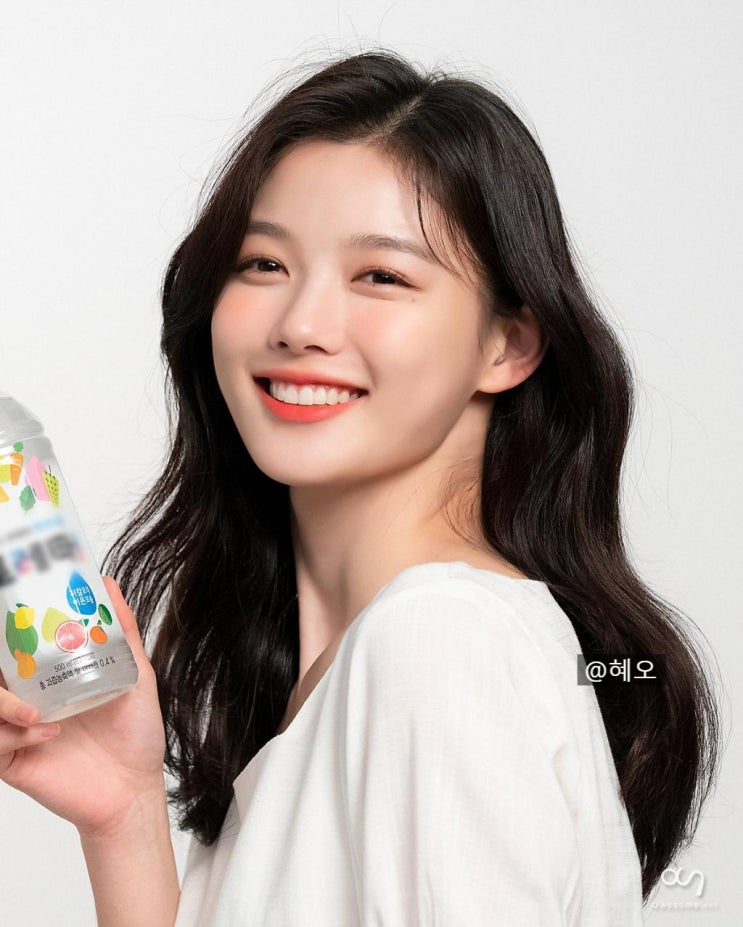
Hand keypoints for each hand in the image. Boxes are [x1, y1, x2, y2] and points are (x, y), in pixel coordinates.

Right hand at [0, 576, 167, 837]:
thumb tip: (109, 585)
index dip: (4, 628)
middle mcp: (29, 698)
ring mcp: (18, 729)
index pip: (13, 645)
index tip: (10, 605)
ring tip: (38, 712)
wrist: (135, 789)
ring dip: (3, 704)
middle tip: (12, 652)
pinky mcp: (12, 760)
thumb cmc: (134, 734)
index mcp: (51, 675)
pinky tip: (48, 735)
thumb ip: (121, 631)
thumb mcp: (136, 674)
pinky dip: (14, 735)